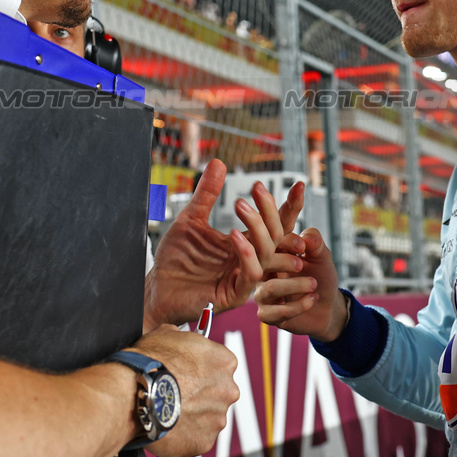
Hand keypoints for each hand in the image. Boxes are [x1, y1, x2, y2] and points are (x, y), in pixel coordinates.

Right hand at [131, 325, 238, 456]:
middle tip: (176, 394)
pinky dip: (182, 435)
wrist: (135, 393)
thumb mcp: (166, 335)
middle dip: (200, 395)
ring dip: (191, 416)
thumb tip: (177, 339)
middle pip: (217, 393)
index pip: (219, 365)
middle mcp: (227, 390)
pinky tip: (166, 426)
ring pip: (206, 418)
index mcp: (224, 361)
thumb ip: (181, 339)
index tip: (187, 374)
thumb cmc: (150, 363)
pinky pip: (195, 438)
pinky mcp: (204, 441)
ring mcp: (217, 418)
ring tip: (166, 411)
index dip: (200, 369)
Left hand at [145, 160, 305, 326]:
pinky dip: (246, 253)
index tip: (298, 184)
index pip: (273, 224)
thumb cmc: (175, 259)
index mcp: (245, 243)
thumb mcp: (191, 219)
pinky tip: (234, 236)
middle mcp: (249, 259)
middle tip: (257, 188)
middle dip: (269, 210)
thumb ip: (207, 194)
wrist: (158, 289)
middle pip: (275, 234)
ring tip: (241, 206)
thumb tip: (219, 162)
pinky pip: (251, 274)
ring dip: (257, 227)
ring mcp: (244, 277)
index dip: (288, 206)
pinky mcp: (235, 294)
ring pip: (266, 252)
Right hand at [256, 228, 347, 342]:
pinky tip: (312, 299)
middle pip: (262, 263)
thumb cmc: (321, 277)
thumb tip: (306, 237)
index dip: (285, 242)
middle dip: (285, 262)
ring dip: (296, 286)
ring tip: (313, 284)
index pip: (268, 242)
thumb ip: (315, 242)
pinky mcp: (267, 314)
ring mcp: (262, 293)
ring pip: (271, 288)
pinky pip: (277, 311)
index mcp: (272, 253)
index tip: (302, 247)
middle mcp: (262, 272)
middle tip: (302, 265)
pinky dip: (299, 305)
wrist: (328, 306)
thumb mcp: (322, 256)